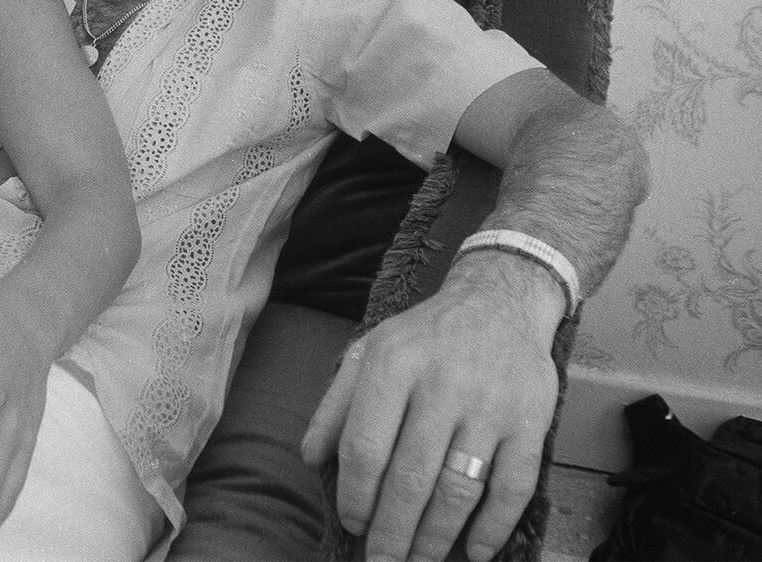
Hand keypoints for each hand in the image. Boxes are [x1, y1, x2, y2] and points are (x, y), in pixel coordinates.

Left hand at [300, 269, 559, 561]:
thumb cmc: (424, 337)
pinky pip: (512, 489)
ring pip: (458, 489)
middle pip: (410, 477)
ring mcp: (489, 406)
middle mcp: (442, 384)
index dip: (355, 493)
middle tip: (380, 561)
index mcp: (393, 364)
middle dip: (391, 531)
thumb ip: (335, 404)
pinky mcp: (530, 424)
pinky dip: (492, 528)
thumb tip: (309, 458)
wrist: (499, 303)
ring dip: (435, 537)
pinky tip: (473, 552)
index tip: (351, 523)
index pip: (365, 444)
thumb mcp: (368, 352)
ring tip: (416, 561)